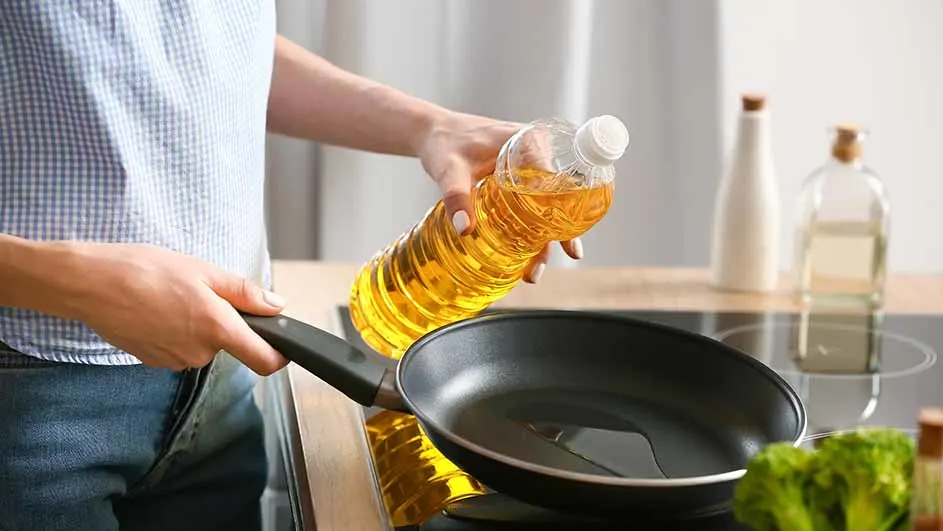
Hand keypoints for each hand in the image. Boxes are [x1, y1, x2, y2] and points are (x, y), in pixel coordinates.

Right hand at [64, 242, 287, 374]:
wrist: (90, 284)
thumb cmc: (145, 270)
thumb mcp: (204, 270)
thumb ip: (245, 293)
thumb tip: (276, 307)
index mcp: (218, 328)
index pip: (264, 361)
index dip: (278, 354)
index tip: (281, 344)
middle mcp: (200, 352)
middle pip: (229, 345)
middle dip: (223, 322)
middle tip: (200, 292)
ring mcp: (175, 360)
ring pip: (202, 346)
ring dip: (196, 325)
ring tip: (171, 297)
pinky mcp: (154, 361)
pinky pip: (179, 348)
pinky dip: (175, 331)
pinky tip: (155, 309)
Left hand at [416, 110, 583, 282]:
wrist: (434, 133)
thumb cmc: (444, 143)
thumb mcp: (449, 169)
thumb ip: (456, 196)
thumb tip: (465, 230)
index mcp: (528, 141)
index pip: (558, 177)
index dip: (565, 207)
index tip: (565, 237)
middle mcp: (535, 153)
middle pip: (557, 197)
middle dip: (560, 232)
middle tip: (560, 260)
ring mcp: (529, 168)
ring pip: (546, 206)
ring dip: (546, 238)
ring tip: (534, 272)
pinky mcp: (519, 180)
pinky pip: (533, 205)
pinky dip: (533, 229)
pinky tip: (527, 256)